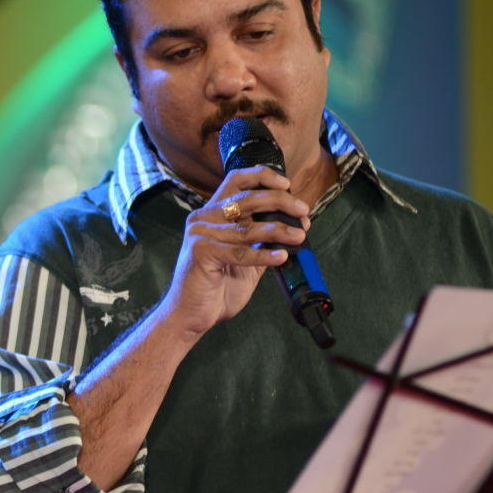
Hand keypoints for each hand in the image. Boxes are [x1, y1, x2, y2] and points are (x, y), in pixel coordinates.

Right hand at [158, 165, 309, 335]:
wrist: (190, 315)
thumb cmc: (215, 287)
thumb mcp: (244, 259)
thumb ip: (260, 241)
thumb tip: (294, 227)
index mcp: (212, 214)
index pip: (236, 180)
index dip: (262, 176)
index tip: (287, 184)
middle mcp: (204, 218)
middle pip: (246, 198)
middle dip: (280, 201)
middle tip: (302, 211)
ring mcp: (200, 234)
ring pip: (247, 227)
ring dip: (279, 230)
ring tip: (299, 236)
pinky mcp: (201, 252)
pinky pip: (240, 252)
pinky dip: (264, 255)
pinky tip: (281, 256)